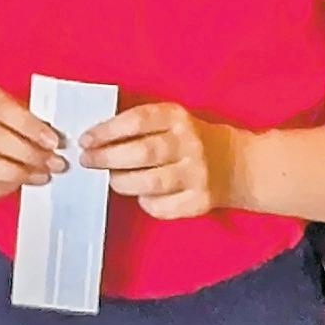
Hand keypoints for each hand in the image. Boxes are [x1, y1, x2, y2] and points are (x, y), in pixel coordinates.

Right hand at [0, 86, 67, 202]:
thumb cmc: (0, 122)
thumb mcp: (15, 108)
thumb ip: (34, 119)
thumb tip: (60, 139)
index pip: (3, 109)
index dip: (29, 126)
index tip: (54, 141)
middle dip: (28, 153)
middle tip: (55, 163)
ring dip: (15, 172)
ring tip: (42, 176)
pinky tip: (17, 186)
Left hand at [84, 103, 238, 219]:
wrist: (237, 164)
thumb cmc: (191, 141)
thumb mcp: (172, 120)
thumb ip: (139, 126)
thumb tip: (96, 139)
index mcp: (178, 118)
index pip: (137, 121)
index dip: (107, 130)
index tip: (86, 139)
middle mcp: (190, 144)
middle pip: (141, 152)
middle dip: (107, 158)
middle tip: (88, 161)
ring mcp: (197, 174)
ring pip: (149, 183)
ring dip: (122, 182)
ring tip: (112, 178)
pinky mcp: (200, 201)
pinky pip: (161, 206)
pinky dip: (145, 202)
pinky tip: (142, 194)